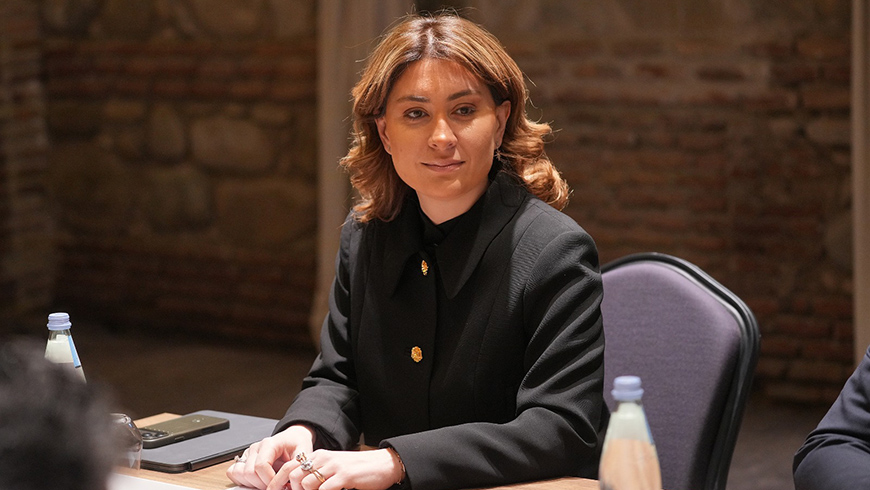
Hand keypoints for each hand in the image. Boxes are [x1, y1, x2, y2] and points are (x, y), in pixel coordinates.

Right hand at [226, 425, 314, 489]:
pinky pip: (233, 472)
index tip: (282, 485)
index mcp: (270, 443)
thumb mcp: (304, 453)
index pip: (261, 465)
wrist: (293, 438)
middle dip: (263, 484)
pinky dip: (243, 480)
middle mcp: (256, 448)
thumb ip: (297, 465)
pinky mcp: (243, 460)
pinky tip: (257, 481)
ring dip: (253, 484)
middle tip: (277, 486)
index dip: (270, 480)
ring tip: (268, 483)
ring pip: (240, 474)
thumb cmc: (297, 444)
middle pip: (249, 472)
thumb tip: (292, 482)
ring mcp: (248, 454)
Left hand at [277, 448, 404, 489]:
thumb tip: (302, 486)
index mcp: (319, 456)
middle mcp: (324, 458)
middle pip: (294, 476)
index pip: (291, 467)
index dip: (284, 483)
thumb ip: (320, 473)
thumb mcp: (335, 466)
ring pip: (306, 484)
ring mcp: (334, 467)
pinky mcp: (345, 476)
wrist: (383, 464)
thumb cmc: (359, 469)